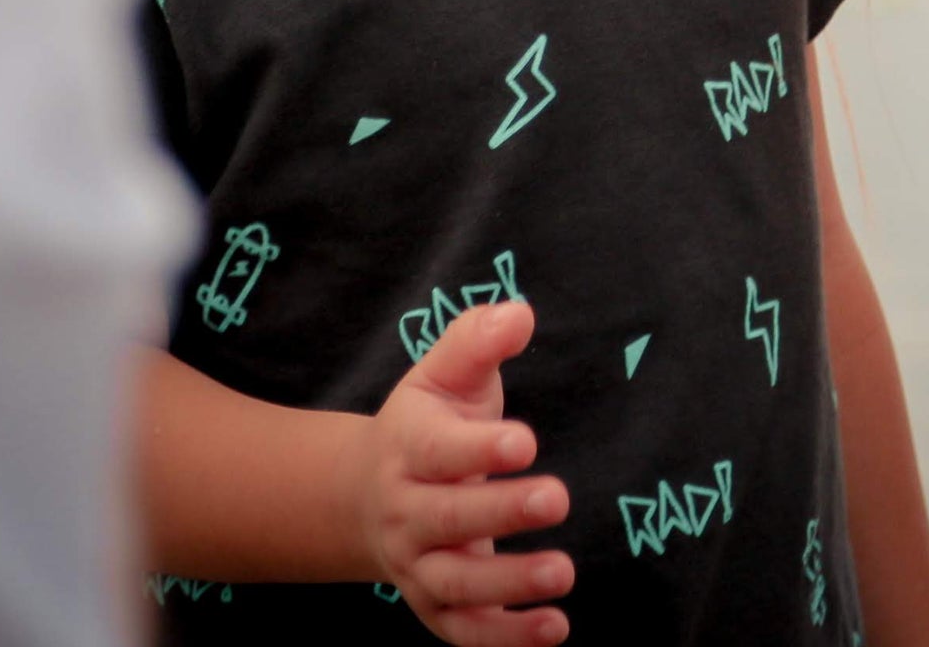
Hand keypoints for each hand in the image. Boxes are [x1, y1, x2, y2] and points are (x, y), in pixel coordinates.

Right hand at [356, 301, 573, 646]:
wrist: (365, 496)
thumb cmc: (427, 424)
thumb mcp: (444, 374)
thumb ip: (478, 341)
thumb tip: (519, 314)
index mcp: (408, 448)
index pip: (438, 449)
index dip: (478, 449)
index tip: (525, 441)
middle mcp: (406, 511)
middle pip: (447, 518)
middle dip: (501, 512)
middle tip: (557, 497)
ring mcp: (416, 565)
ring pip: (455, 584)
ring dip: (509, 582)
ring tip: (564, 571)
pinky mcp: (434, 607)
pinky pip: (464, 630)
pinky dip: (506, 637)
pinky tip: (556, 627)